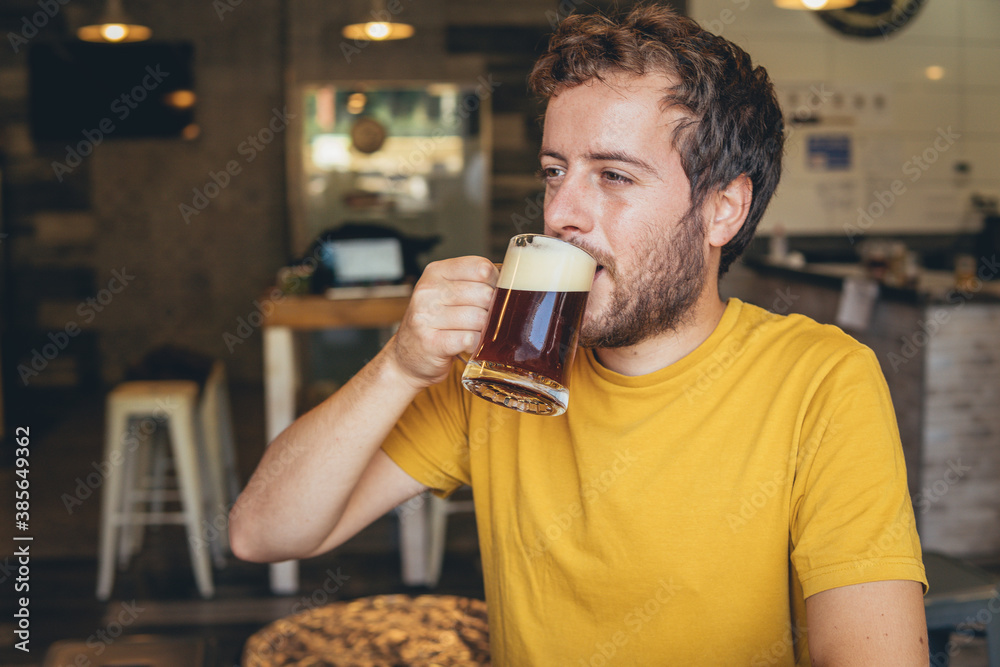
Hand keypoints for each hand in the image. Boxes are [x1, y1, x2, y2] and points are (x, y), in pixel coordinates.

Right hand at [389, 257, 497, 387]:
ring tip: (474, 332)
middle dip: (491, 310)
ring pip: (479, 318)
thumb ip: (474, 283)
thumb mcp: (448, 293)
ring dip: (483, 329)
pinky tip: (468, 344)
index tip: (493, 294)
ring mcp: (426, 317)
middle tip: (483, 319)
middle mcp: (428, 291)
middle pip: (484, 294)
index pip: (480, 267)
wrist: (407, 357)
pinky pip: (469, 339)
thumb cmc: (436, 324)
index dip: (495, 282)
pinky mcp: (431, 343)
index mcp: (436, 272)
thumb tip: (513, 281)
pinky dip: (475, 344)